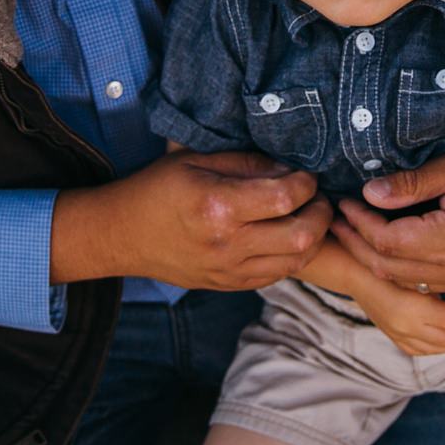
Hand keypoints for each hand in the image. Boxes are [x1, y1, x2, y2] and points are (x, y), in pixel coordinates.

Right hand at [51, 148, 330, 289]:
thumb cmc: (158, 189)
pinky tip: (288, 235)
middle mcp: (228, 244)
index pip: (286, 197)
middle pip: (303, 236)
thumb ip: (248, 163)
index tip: (306, 173)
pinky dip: (293, 255)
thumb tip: (292, 170)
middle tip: (318, 196)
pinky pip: (278, 275)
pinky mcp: (230, 285)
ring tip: (308, 215)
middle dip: (322, 212)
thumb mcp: (198, 160)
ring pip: (297, 261)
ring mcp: (230, 270)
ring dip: (313, 237)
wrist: (123, 235)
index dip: (308, 182)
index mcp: (218, 206)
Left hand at [330, 134, 444, 294]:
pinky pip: (434, 284)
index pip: (387, 242)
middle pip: (392, 269)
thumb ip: (413, 185)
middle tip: (337, 221)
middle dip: (359, 244)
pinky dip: (407, 270)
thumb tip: (369, 194)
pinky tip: (395, 245)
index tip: (343, 202)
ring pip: (410, 283)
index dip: (359, 224)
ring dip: (380, 260)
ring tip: (358, 232)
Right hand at [354, 279, 444, 356]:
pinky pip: (419, 351)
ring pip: (434, 348)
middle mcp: (406, 327)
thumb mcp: (416, 274)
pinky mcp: (393, 337)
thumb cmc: (387, 265)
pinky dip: (436, 349)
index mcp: (413, 309)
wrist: (355, 274)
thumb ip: (437, 291)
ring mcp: (398, 335)